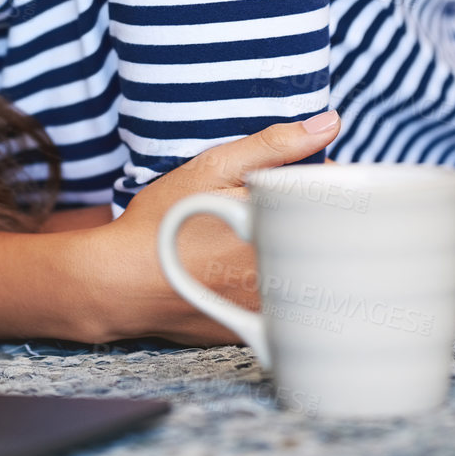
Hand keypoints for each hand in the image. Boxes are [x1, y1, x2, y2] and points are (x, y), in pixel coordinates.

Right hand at [79, 111, 340, 344]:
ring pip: (309, 269)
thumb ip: (275, 146)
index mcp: (287, 236)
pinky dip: (274, 280)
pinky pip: (287, 302)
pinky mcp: (259, 332)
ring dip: (294, 247)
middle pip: (326, 235)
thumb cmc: (162, 222)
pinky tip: (235, 268)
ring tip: (247, 235)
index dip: (317, 178)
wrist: (117, 285)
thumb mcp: (212, 169)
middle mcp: (289, 281)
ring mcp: (276, 313)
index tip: (288, 174)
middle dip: (307, 213)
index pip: (337, 200)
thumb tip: (332, 123)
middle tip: (264, 205)